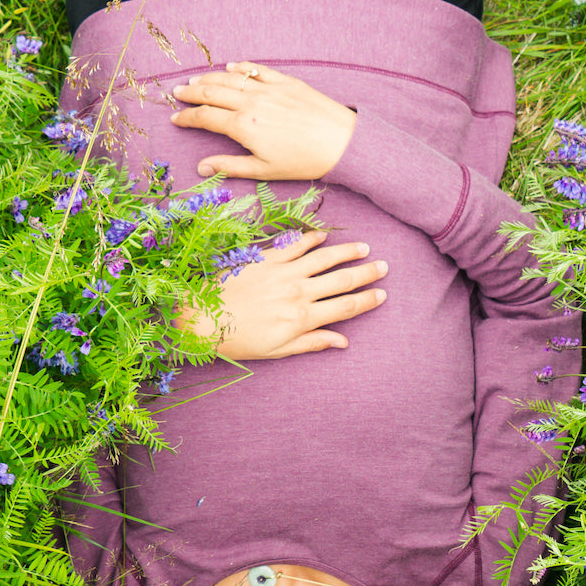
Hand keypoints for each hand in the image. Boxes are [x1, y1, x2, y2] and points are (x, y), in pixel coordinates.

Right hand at [169, 61, 357, 181]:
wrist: (339, 142)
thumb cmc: (302, 162)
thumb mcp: (264, 170)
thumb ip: (230, 166)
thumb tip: (202, 168)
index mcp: (244, 127)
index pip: (206, 118)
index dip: (187, 118)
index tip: (176, 119)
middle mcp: (252, 103)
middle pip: (212, 92)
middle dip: (191, 92)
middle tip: (177, 93)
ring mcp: (268, 89)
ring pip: (231, 78)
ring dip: (210, 78)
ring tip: (196, 80)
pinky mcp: (285, 81)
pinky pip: (257, 69)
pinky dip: (241, 67)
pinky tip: (232, 67)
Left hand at [174, 229, 387, 360]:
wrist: (202, 317)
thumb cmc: (238, 339)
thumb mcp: (277, 350)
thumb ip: (311, 343)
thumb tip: (342, 342)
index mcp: (302, 318)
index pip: (345, 307)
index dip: (367, 300)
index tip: (382, 294)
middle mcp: (298, 292)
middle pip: (341, 280)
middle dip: (366, 273)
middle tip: (383, 266)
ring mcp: (282, 272)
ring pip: (324, 258)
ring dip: (346, 252)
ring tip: (363, 248)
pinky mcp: (266, 258)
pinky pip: (295, 244)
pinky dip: (311, 238)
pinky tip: (324, 235)